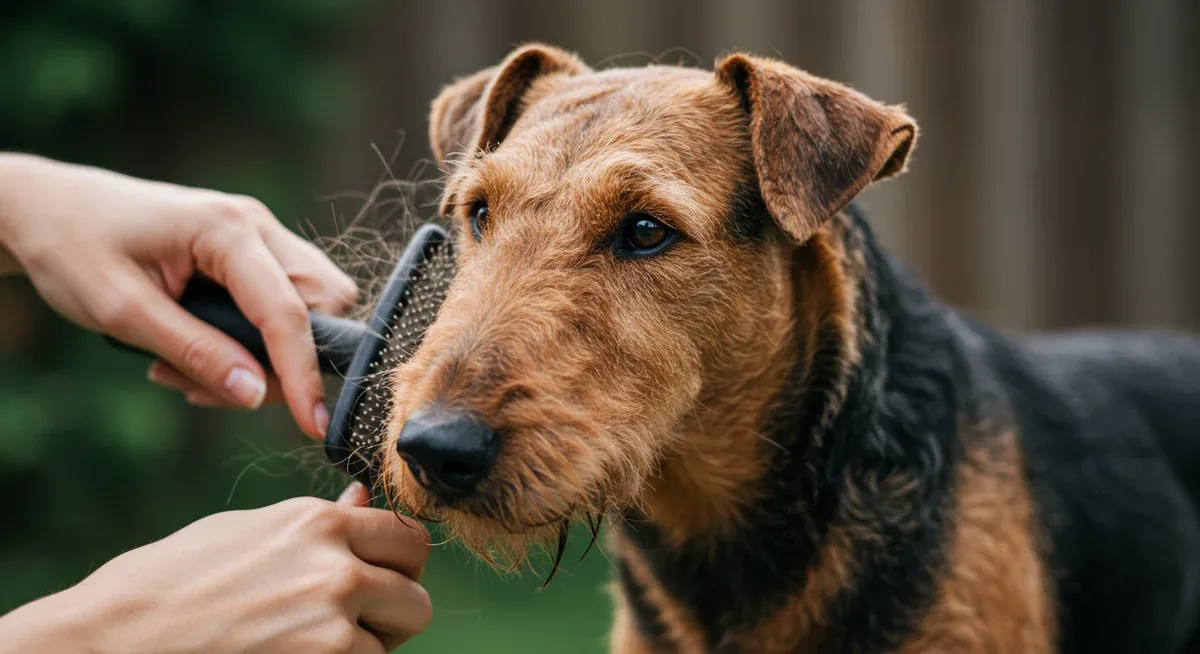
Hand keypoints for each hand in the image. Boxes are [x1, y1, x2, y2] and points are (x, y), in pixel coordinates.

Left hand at [0, 153, 356, 437]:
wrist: (48, 208)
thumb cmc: (73, 249)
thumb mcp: (123, 311)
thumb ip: (195, 352)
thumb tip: (255, 394)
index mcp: (226, 229)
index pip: (288, 312)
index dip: (303, 375)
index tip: (315, 426)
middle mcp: (256, 224)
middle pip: (323, 303)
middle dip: (287, 359)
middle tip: (218, 388)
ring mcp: (260, 233)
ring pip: (312, 303)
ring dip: (272, 351)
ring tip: (197, 370)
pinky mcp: (253, 249)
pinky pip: (285, 300)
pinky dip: (259, 337)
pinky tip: (206, 349)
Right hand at [0, 484, 432, 653]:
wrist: (110, 642)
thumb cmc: (168, 583)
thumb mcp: (245, 533)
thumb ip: (316, 523)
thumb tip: (363, 501)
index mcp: (318, 523)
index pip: (409, 538)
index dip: (401, 563)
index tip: (385, 576)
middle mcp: (335, 569)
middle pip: (416, 598)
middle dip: (390, 614)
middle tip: (349, 624)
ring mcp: (330, 628)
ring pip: (389, 647)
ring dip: (361, 651)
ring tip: (302, 645)